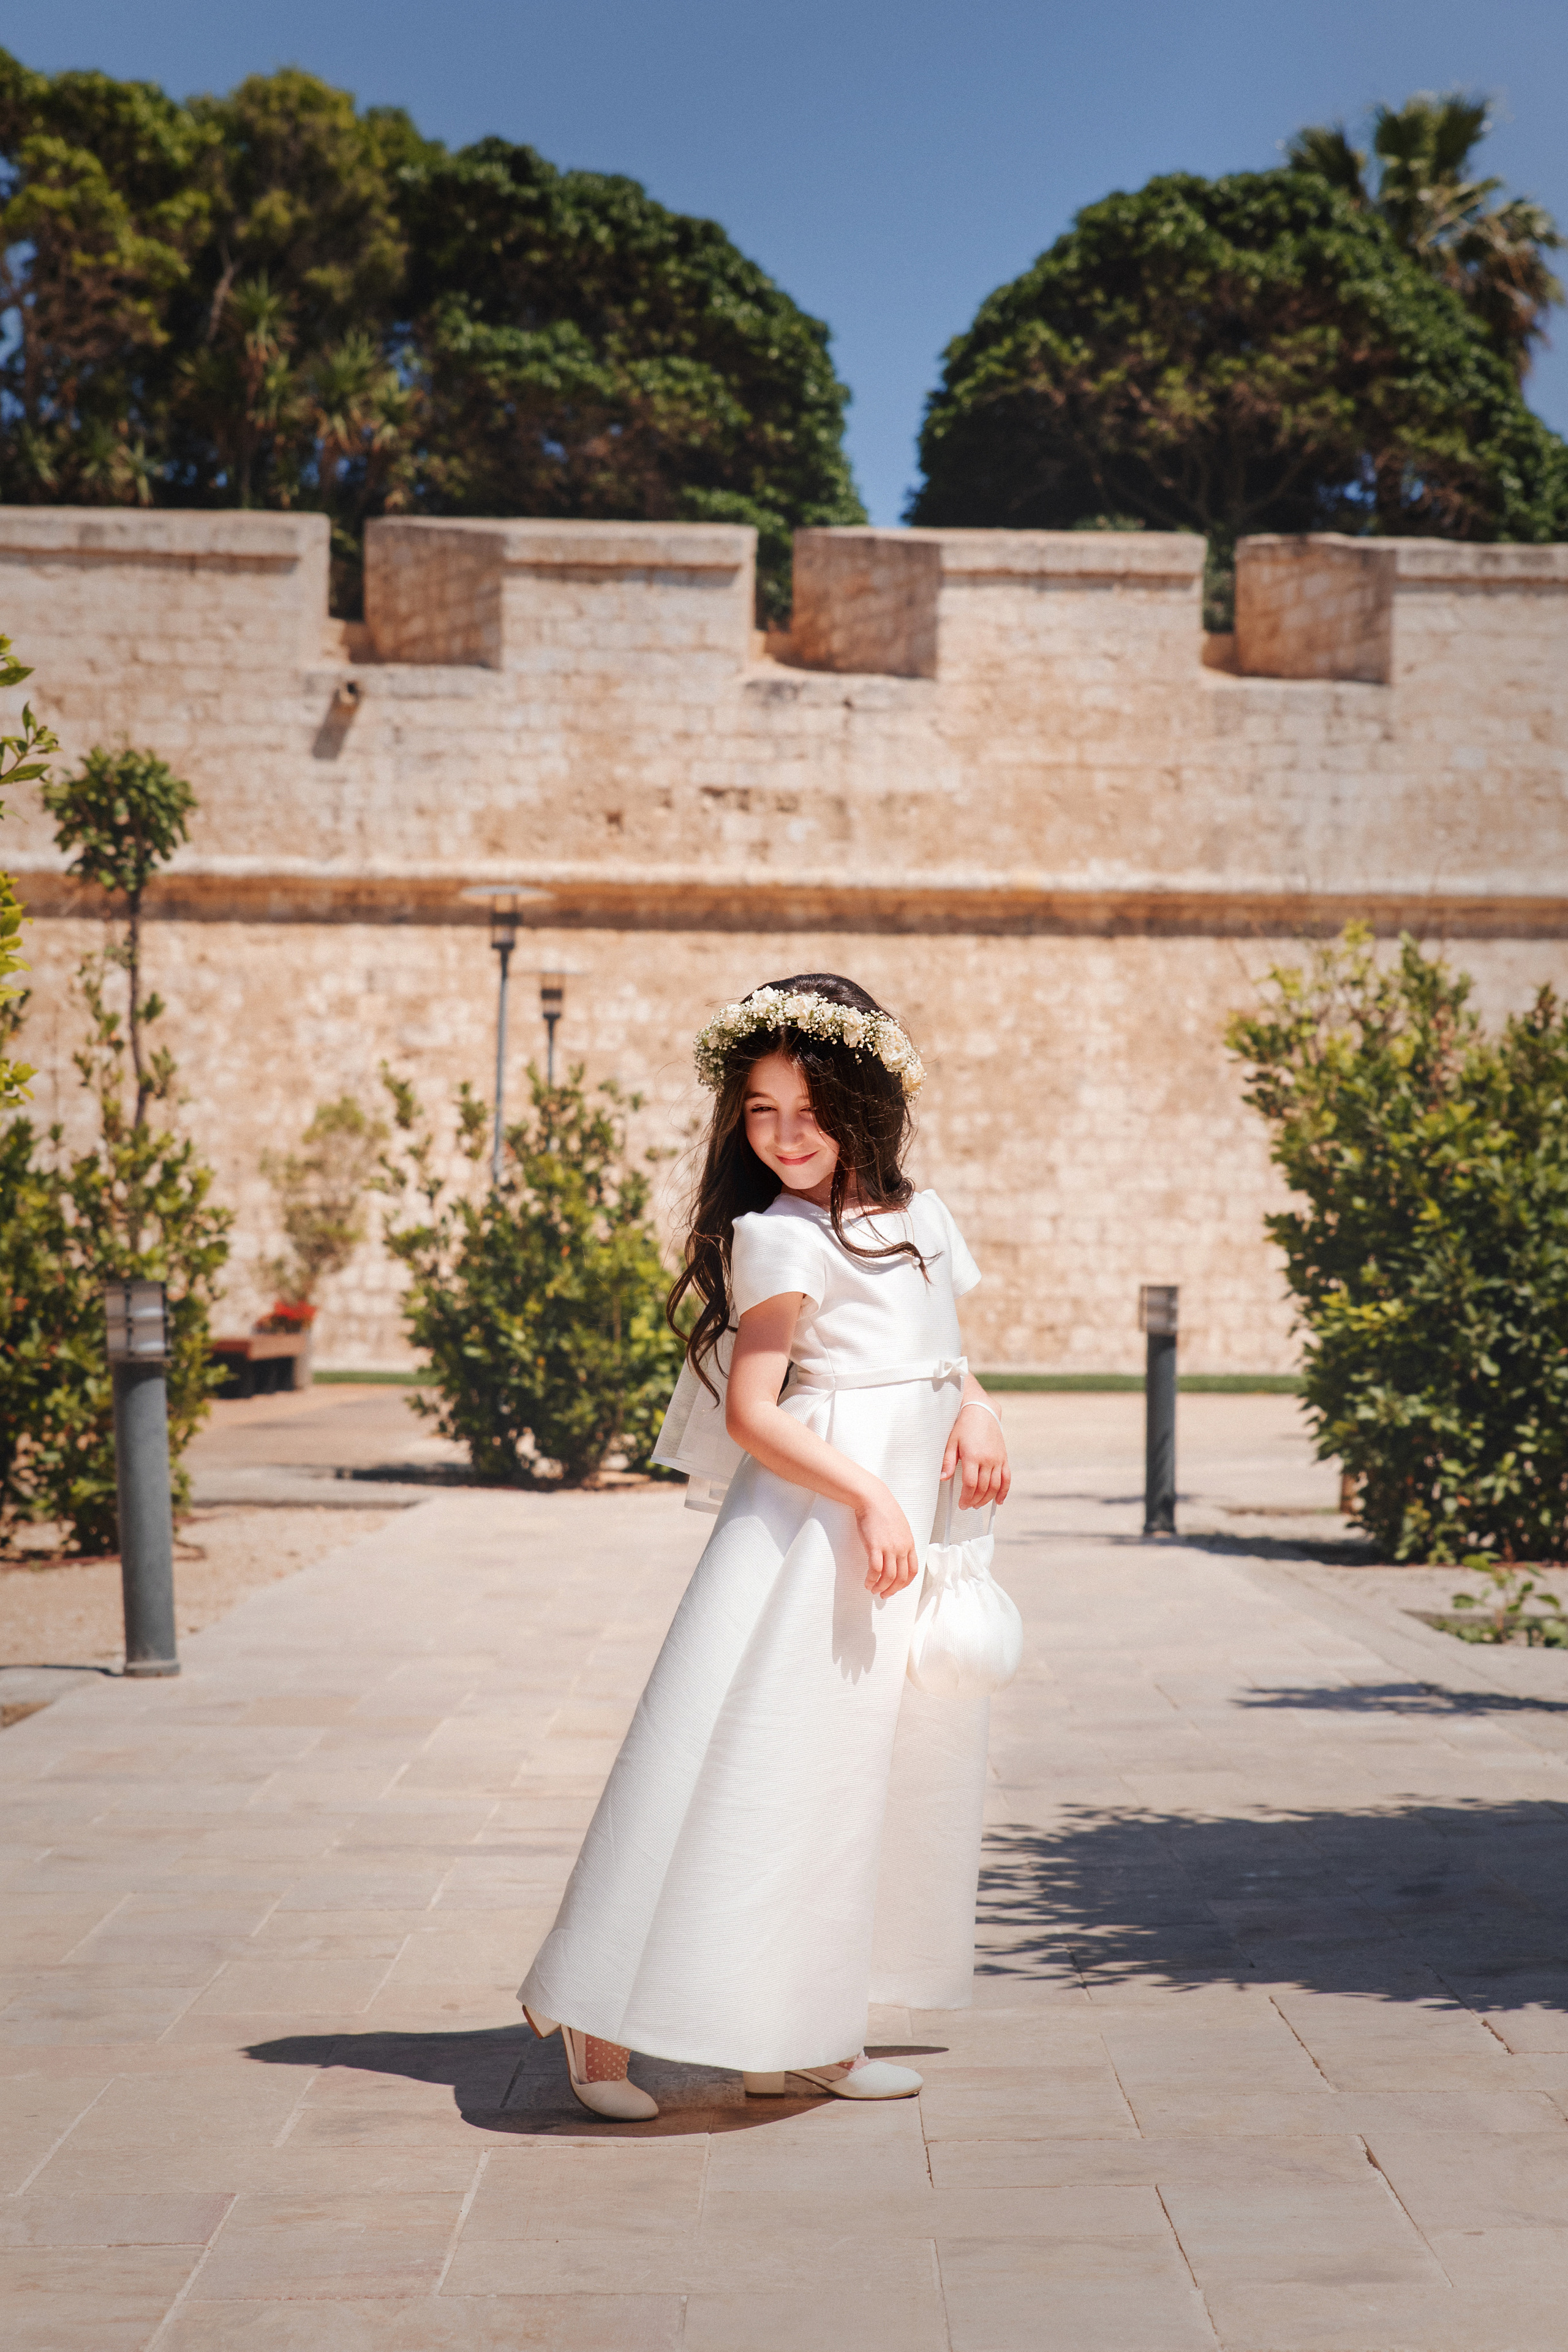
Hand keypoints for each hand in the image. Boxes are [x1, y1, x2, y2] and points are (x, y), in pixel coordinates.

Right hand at [855, 1483, 919, 1598]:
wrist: (873, 1498)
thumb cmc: (884, 1510)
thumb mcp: (900, 1527)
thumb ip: (901, 1541)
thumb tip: (896, 1554)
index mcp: (909, 1544)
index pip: (913, 1570)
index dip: (905, 1583)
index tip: (897, 1587)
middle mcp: (902, 1548)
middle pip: (901, 1577)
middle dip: (892, 1590)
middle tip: (884, 1594)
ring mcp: (889, 1548)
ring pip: (888, 1577)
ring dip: (881, 1587)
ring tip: (873, 1590)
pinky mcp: (875, 1546)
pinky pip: (875, 1570)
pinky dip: (871, 1580)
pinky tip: (867, 1582)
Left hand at [941, 1395, 1009, 1510]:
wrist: (981, 1411)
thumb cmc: (963, 1425)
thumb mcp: (951, 1442)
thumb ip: (948, 1462)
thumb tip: (943, 1478)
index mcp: (973, 1456)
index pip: (971, 1484)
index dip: (966, 1497)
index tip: (961, 1504)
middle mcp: (988, 1459)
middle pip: (983, 1488)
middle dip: (975, 1500)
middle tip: (968, 1506)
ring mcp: (998, 1459)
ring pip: (995, 1486)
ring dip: (987, 1499)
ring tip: (978, 1504)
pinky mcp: (1004, 1458)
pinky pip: (1007, 1478)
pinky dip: (1004, 1491)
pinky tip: (999, 1501)